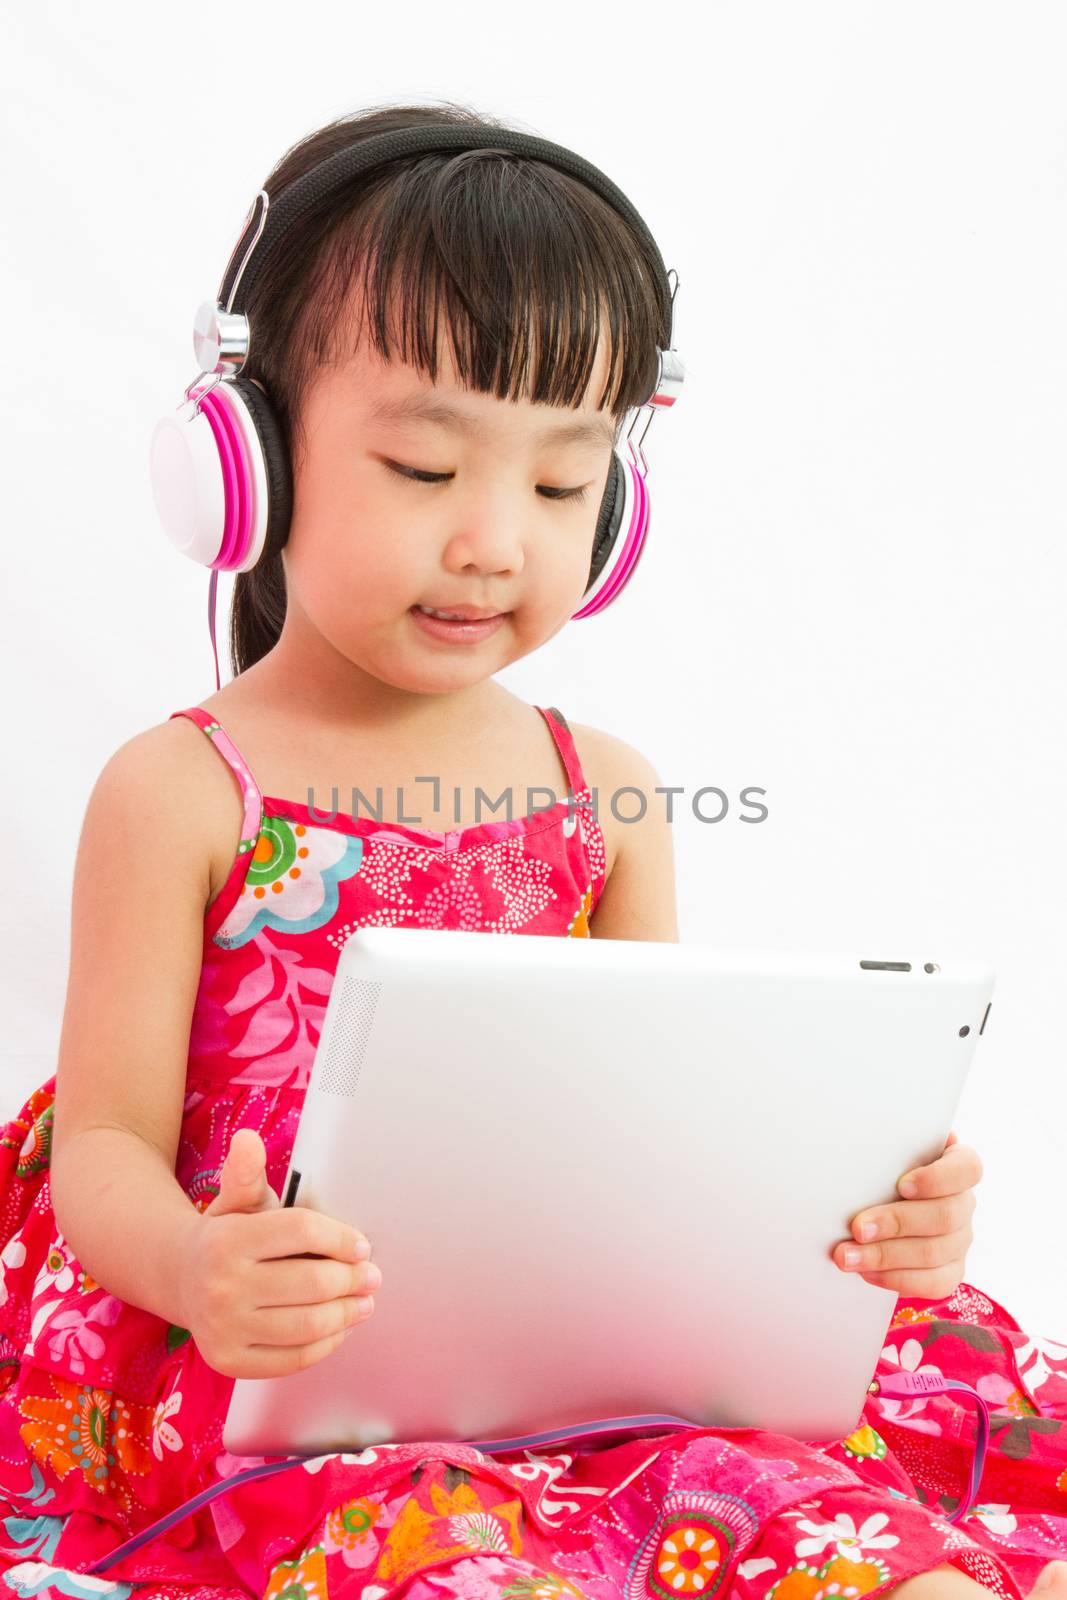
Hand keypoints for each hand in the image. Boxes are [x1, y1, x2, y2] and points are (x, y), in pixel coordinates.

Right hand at [177, 1127, 381, 1378]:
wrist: (181, 1280)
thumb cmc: (227, 1235)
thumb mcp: (237, 1200)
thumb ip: (246, 1172)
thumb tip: (248, 1139)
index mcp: (226, 1240)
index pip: (302, 1232)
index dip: (341, 1238)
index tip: (362, 1246)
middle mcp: (220, 1286)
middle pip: (312, 1282)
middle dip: (352, 1279)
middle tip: (372, 1277)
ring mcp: (223, 1329)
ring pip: (308, 1324)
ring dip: (347, 1313)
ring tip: (363, 1302)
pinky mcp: (229, 1362)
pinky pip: (293, 1359)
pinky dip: (326, 1344)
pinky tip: (339, 1328)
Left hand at [831, 1131, 982, 1298]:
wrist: (873, 1211)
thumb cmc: (878, 1173)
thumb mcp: (883, 1156)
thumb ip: (882, 1151)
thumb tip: (849, 1147)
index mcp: (956, 1166)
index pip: (967, 1169)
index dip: (937, 1179)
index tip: (901, 1185)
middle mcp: (963, 1203)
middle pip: (945, 1216)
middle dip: (896, 1222)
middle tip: (857, 1227)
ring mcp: (961, 1240)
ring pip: (933, 1252)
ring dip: (884, 1255)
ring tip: (846, 1255)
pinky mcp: (951, 1271)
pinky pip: (932, 1283)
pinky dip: (895, 1278)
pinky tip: (866, 1272)